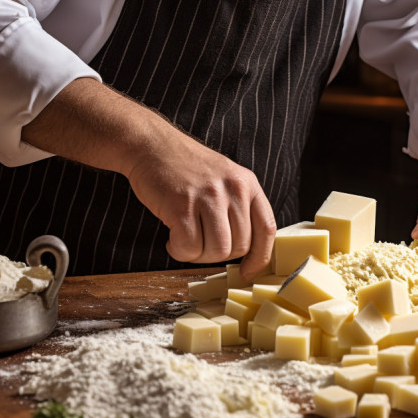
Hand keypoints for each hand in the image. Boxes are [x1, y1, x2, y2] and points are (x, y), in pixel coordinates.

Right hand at [125, 124, 275, 278]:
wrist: (151, 145)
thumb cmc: (186, 169)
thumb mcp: (224, 179)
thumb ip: (238, 208)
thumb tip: (246, 252)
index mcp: (247, 184)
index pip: (266, 229)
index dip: (259, 258)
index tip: (248, 272)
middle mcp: (233, 188)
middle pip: (239, 247)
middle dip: (217, 254)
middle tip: (199, 241)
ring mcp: (208, 196)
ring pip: (216, 251)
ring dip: (198, 254)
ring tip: (185, 238)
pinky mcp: (182, 205)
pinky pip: (189, 248)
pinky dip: (178, 250)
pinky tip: (171, 237)